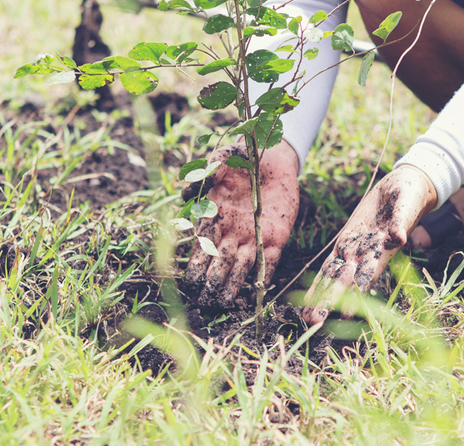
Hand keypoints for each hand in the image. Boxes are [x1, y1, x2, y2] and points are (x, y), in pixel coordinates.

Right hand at [183, 140, 299, 307]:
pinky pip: (270, 260)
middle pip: (220, 263)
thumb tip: (186, 190)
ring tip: (225, 305)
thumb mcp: (224, 158)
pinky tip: (258, 292)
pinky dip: (264, 276)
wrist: (275, 158)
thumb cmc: (243, 158)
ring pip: (241, 267)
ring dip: (233, 285)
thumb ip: (208, 172)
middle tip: (206, 303)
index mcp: (215, 217)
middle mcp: (232, 232)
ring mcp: (254, 236)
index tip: (191, 281)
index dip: (196, 265)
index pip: (202, 247)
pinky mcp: (277, 237)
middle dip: (212, 282)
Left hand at [301, 165, 437, 324]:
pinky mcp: (346, 241)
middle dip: (330, 302)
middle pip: (345, 282)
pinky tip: (310, 296)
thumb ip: (402, 221)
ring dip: (322, 296)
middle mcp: (368, 255)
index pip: (367, 276)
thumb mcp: (407, 205)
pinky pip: (331, 263)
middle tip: (314, 323)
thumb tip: (398, 238)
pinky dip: (321, 279)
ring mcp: (356, 249)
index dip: (355, 294)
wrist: (403, 187)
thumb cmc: (409, 196)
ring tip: (308, 318)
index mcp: (383, 249)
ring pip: (335, 276)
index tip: (345, 315)